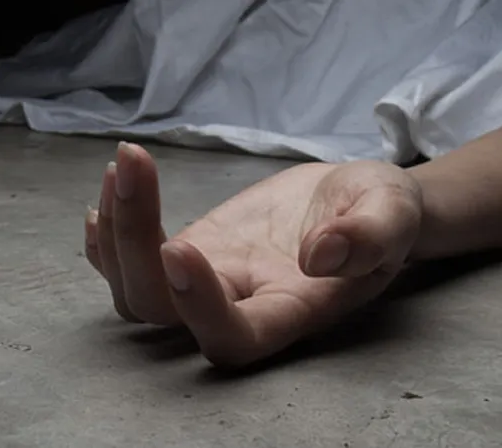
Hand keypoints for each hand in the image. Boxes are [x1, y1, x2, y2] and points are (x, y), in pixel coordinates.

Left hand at [84, 143, 423, 366]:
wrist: (360, 204)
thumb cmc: (382, 213)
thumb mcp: (392, 214)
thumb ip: (369, 237)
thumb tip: (321, 255)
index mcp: (292, 312)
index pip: (233, 338)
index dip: (198, 307)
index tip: (182, 246)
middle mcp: (240, 308)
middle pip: (161, 312)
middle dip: (134, 246)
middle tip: (135, 167)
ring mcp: (208, 282)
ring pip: (135, 291)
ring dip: (116, 233)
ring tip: (126, 163)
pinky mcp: (192, 252)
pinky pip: (130, 263)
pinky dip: (109, 233)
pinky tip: (113, 185)